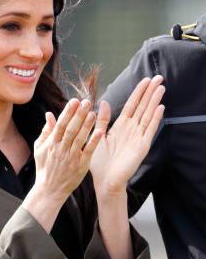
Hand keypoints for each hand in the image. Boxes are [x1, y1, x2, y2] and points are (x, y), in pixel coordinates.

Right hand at [33, 98, 102, 203]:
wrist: (50, 190)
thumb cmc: (45, 168)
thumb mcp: (40, 149)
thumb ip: (46, 131)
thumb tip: (49, 114)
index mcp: (51, 144)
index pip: (60, 124)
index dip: (67, 112)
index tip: (74, 101)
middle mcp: (61, 149)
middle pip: (71, 129)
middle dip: (78, 114)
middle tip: (86, 102)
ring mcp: (72, 158)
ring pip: (80, 138)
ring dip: (87, 125)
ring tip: (93, 112)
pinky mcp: (81, 166)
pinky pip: (88, 152)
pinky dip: (93, 141)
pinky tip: (100, 131)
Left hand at [90, 76, 164, 195]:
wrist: (105, 181)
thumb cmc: (99, 163)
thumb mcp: (97, 137)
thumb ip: (101, 120)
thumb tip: (102, 101)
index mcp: (120, 126)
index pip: (131, 105)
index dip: (138, 93)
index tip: (144, 80)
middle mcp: (131, 130)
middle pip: (142, 107)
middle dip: (149, 92)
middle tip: (158, 77)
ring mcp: (138, 137)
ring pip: (147, 115)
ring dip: (154, 101)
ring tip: (161, 87)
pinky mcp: (142, 146)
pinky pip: (149, 130)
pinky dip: (155, 119)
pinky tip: (160, 107)